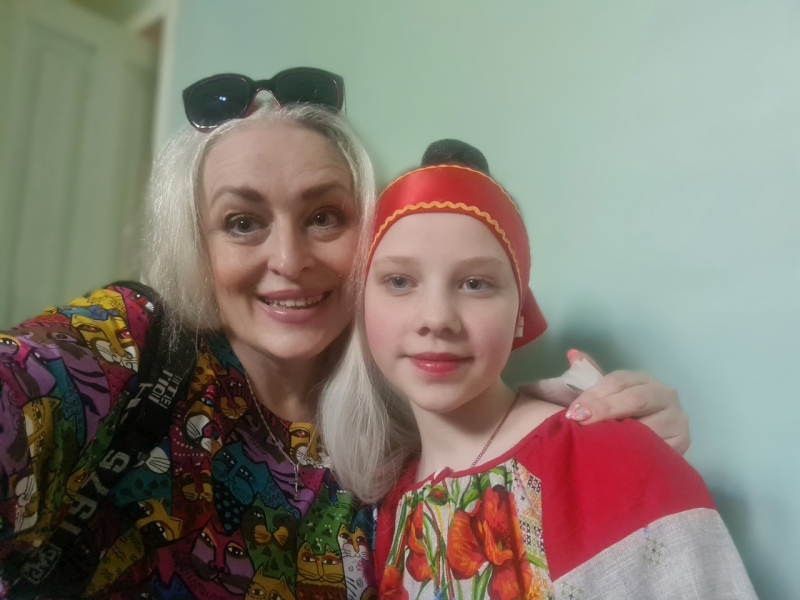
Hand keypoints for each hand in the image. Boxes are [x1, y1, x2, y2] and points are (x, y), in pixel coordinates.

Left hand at [517, 349, 690, 454]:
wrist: (650, 447)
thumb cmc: (622, 417)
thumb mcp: (606, 396)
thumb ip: (589, 375)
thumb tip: (572, 354)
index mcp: (643, 380)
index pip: (618, 380)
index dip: (594, 395)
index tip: (573, 411)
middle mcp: (665, 394)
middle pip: (635, 399)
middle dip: (604, 410)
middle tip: (580, 422)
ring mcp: (677, 418)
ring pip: (647, 425)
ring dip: (620, 435)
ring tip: (596, 442)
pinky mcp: (682, 442)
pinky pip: (657, 448)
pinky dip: (637, 452)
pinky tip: (619, 456)